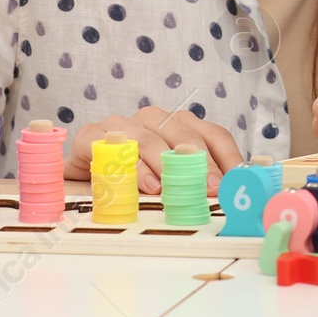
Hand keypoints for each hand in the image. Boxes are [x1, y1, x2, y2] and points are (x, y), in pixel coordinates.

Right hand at [65, 106, 244, 195]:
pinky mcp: (92, 137)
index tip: (237, 180)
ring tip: (177, 188)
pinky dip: (132, 167)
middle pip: (184, 134)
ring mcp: (122, 125)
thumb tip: (228, 197)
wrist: (80, 175)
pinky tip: (145, 185)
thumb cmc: (131, 177)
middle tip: (209, 187)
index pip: (212, 134)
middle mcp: (152, 119)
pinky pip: (114, 149)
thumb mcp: (168, 179)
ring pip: (150, 139)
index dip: (228, 157)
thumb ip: (195, 182)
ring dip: (166, 164)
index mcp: (178, 124)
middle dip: (200, 163)